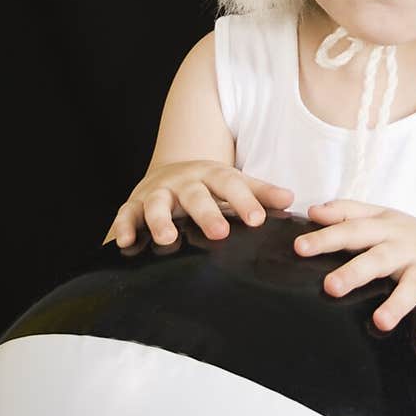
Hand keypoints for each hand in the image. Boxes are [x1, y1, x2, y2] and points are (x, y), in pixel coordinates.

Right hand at [103, 160, 294, 247]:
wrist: (170, 173)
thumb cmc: (209, 186)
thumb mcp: (234, 184)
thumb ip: (260, 193)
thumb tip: (291, 199)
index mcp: (211, 174)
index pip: (230, 184)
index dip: (245, 201)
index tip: (258, 220)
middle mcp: (183, 182)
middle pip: (195, 195)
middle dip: (207, 213)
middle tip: (221, 233)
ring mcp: (157, 192)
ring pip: (157, 204)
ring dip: (160, 220)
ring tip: (168, 238)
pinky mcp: (134, 205)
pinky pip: (126, 215)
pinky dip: (124, 226)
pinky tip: (125, 242)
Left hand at [296, 200, 415, 349]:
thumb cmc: (405, 236)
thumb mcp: (379, 217)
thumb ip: (345, 212)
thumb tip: (312, 212)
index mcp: (386, 228)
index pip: (353, 230)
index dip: (327, 238)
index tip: (300, 248)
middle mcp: (406, 248)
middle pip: (380, 258)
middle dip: (356, 272)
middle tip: (331, 286)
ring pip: (412, 285)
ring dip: (398, 303)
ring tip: (380, 321)